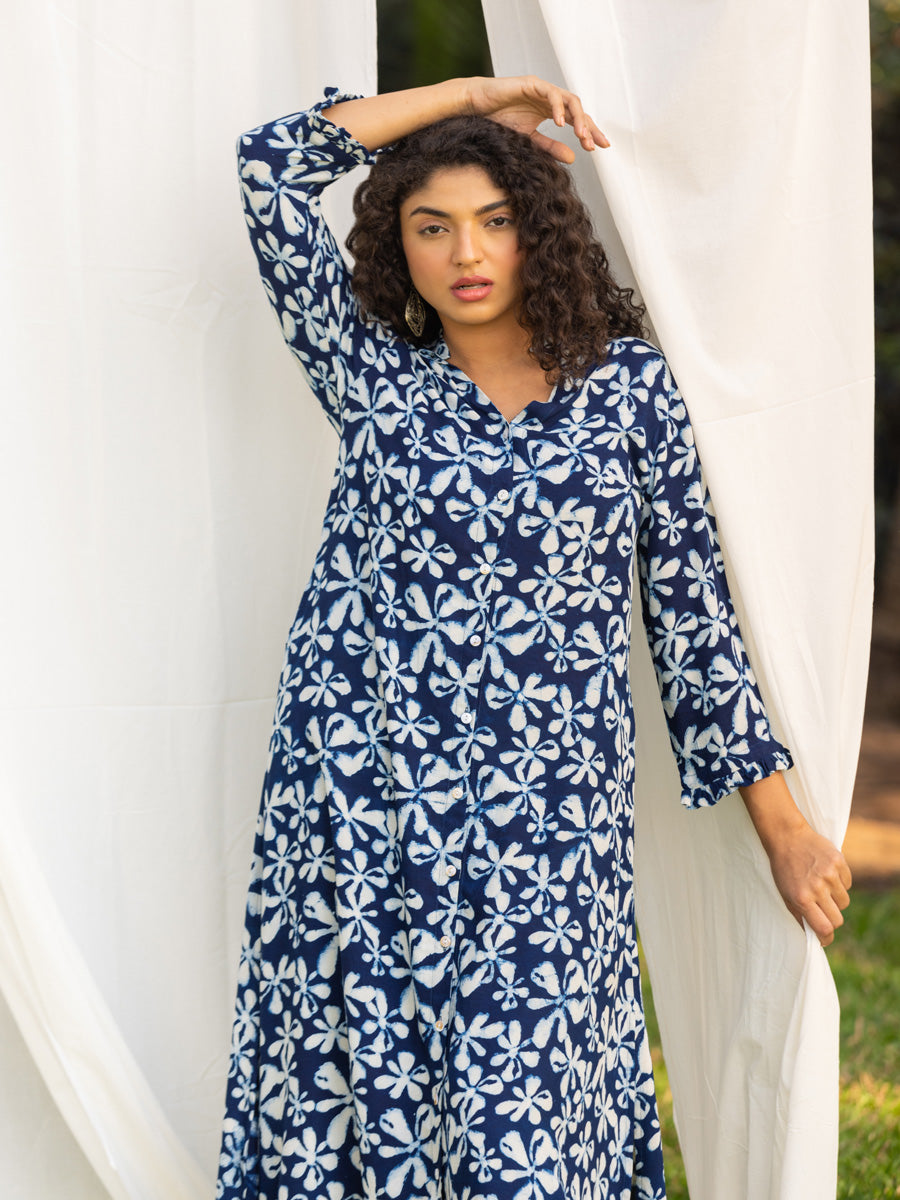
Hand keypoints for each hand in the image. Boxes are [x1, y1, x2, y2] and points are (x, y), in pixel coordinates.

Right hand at [462, 75, 608, 161]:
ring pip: (570, 101)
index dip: (589, 133)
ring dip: (578, 119)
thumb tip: (573, 158)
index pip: (576, 121)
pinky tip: (560, 123)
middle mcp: (550, 99)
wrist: (477, 108)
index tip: (600, 148)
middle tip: (596, 145)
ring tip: (581, 136)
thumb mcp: (529, 140)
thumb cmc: (499, 120)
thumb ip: (550, 147)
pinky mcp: (532, 84)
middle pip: (578, 111)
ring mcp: (542, 90)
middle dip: (589, 127)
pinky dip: (558, 108)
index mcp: (551, 111)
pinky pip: (552, 94)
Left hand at [764, 823, 851, 947]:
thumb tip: (811, 936)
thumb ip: (798, 915)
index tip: (824, 938)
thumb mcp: (784, 894)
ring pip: (844, 902)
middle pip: (837, 919)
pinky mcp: (839, 862)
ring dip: (836, 900)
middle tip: (823, 910)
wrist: (787, 837)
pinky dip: (840, 883)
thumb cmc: (783, 868)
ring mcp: (830, 874)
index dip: (826, 937)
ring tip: (822, 887)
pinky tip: (826, 874)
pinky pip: (848, 884)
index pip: (824, 928)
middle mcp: (817, 888)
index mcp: (802, 899)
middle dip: (831, 919)